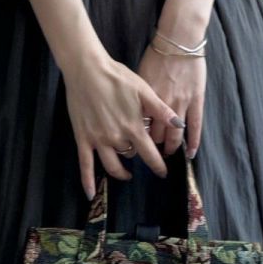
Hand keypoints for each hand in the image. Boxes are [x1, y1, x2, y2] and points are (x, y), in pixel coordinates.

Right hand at [63, 50, 183, 198]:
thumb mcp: (144, 90)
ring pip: (112, 165)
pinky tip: (91, 194)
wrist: (87, 69)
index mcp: (134, 127)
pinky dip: (87, 181)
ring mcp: (98, 140)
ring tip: (126, 174)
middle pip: (131, 157)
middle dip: (138, 158)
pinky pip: (85, 165)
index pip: (150, 155)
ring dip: (120, 172)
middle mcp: (117, 138)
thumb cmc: (117, 77)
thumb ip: (161, 110)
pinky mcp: (83, 138)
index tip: (163, 172)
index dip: (158, 165)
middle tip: (141, 158)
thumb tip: (179, 126)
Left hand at [134, 42, 205, 160]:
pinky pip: (195, 126)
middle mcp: (162, 105)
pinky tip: (190, 153)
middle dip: (152, 146)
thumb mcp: (140, 76)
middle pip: (155, 134)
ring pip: (174, 134)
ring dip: (171, 147)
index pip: (140, 126)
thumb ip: (138, 96)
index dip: (137, 137)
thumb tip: (133, 110)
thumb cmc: (157, 54)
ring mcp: (181, 103)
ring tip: (168, 154)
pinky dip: (193, 142)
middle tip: (151, 153)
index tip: (136, 143)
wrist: (179, 41)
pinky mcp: (196, 100)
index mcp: (146, 99)